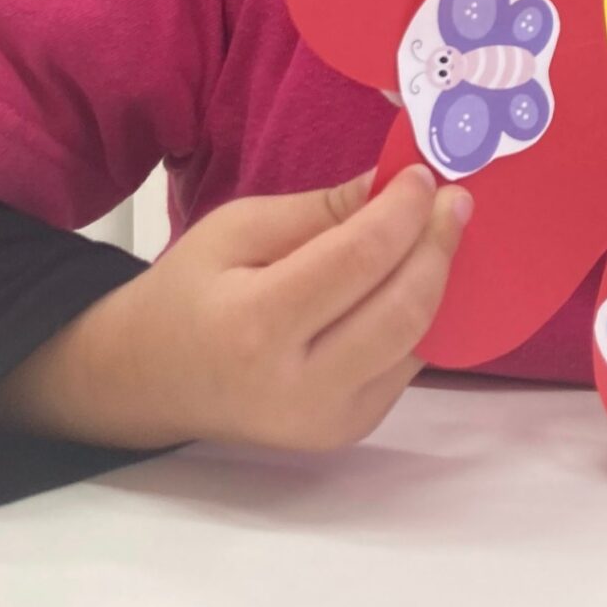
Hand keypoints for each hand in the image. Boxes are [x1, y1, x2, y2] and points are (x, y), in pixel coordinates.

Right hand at [0, 164, 470, 453]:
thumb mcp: (236, 230)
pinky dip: (422, 315)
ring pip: (418, 341)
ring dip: (440, 279)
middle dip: (439, 246)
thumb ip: (318, 210)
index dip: (403, 212)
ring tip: (443, 230)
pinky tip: (418, 276)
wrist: (150, 381)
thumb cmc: (189, 294)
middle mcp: (297, 387)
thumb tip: (392, 184)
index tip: (425, 175)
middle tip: (455, 200)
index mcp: (256, 327)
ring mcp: (327, 420)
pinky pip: (406, 364)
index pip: (358, 261)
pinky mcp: (347, 430)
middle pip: (402, 309)